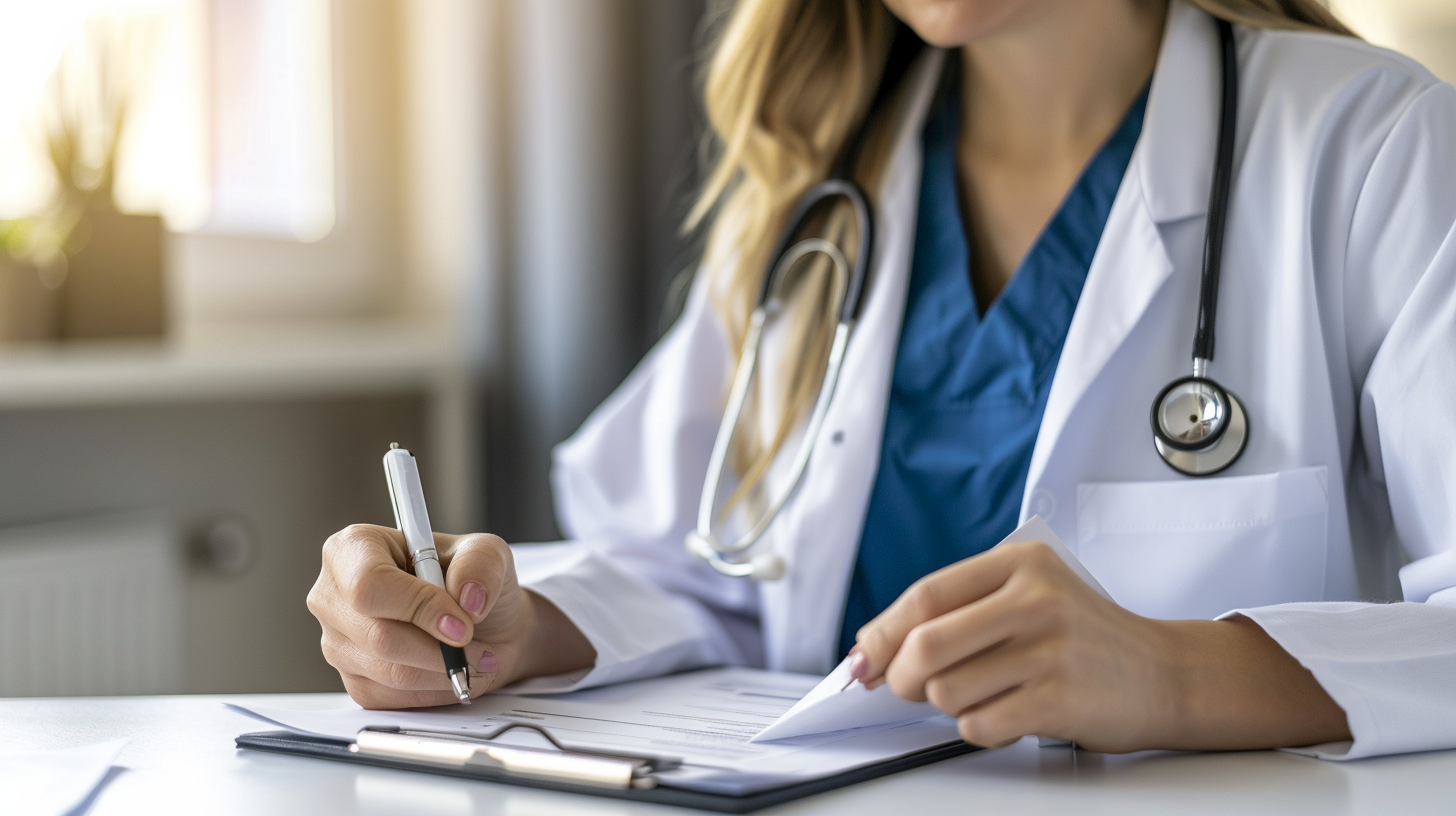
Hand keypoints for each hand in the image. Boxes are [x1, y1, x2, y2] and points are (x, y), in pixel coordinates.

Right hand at [307, 525, 594, 707]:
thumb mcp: (492, 554)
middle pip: (371, 634)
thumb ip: (480, 565)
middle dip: (434, 647)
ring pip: (382, 671)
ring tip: (474, 657)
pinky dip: (429, 692)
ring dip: (438, 672)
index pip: (368, 585)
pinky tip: (452, 674)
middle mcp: (332, 593)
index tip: (462, 620)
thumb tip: (460, 598)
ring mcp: (337, 641)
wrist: (488, 624)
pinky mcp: (353, 679)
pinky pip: (386, 699)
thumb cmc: (478, 580)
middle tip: (476, 646)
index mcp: (353, 549)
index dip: (416, 607)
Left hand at [848, 540, 1350, 751]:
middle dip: (903, 676)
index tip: (864, 659)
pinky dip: (980, 728)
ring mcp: (1050, 649)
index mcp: (1021, 563)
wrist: (1165, 674)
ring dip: (952, 705)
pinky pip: (979, 724)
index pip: (926, 595)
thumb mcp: (1029, 597)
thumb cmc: (1083, 638)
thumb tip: (875, 649)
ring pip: (947, 690)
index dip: (883, 632)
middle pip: (926, 644)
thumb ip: (959, 611)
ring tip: (987, 694)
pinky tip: (1009, 714)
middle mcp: (1036, 599)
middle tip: (910, 687)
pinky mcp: (1059, 698)